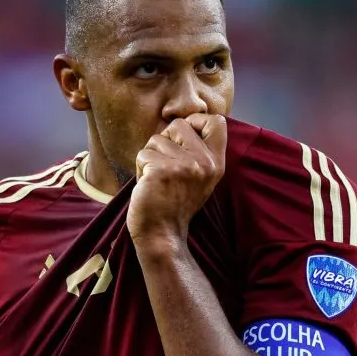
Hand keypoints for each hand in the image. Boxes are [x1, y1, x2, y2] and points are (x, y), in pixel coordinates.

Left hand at [128, 114, 226, 248]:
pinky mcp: (162, 171)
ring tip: (157, 180)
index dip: (196, 121)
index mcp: (216, 163)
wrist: (162, 234)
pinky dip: (140, 169)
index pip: (216, 121)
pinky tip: (148, 186)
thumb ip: (197, 150)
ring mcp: (184, 166)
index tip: (183, 138)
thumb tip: (180, 120)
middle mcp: (204, 163)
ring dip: (150, 158)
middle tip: (166, 167)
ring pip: (156, 139)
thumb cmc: (174, 203)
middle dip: (164, 141)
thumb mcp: (198, 176)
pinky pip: (142, 154)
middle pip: (179, 124)